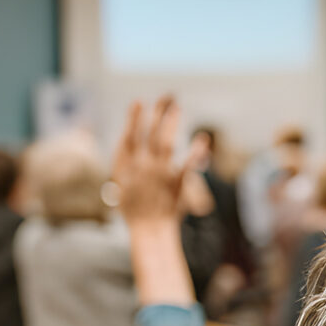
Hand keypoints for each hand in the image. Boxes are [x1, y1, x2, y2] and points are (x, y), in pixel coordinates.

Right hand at [111, 96, 193, 229]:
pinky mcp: (176, 184)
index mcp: (126, 166)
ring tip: (177, 107)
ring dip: (172, 123)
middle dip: (158, 113)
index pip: (129, 137)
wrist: (148, 230)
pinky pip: (187, 165)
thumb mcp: (122, 184)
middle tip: (167, 96)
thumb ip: (126, 162)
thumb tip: (129, 139)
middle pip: (150, 134)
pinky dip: (196, 152)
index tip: (139, 101)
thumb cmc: (134, 209)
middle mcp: (142, 167)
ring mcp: (159, 175)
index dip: (134, 119)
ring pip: (166, 143)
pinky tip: (203, 139)